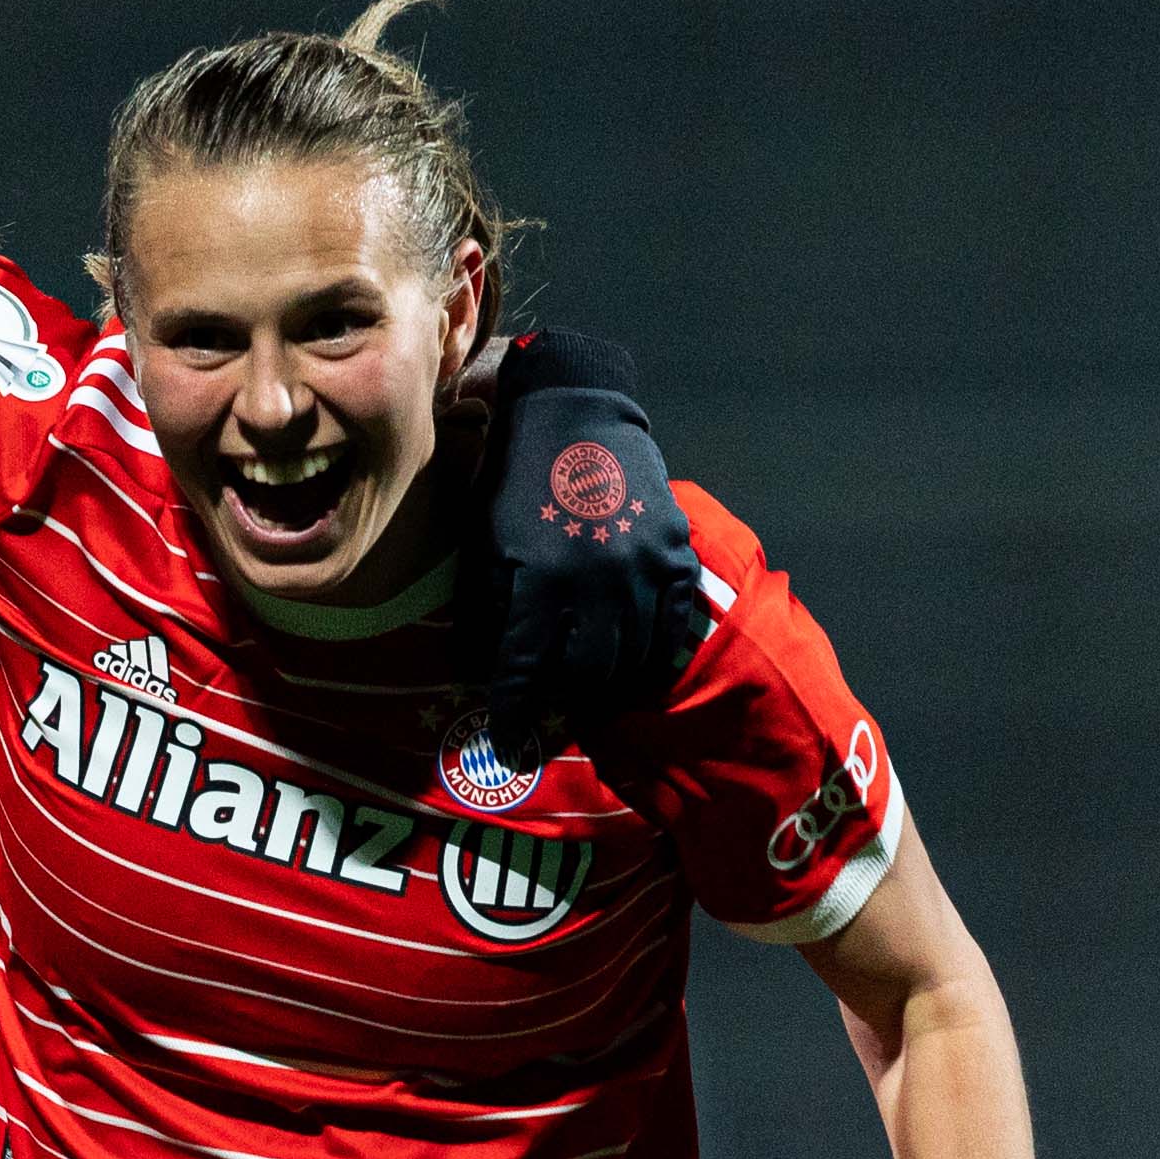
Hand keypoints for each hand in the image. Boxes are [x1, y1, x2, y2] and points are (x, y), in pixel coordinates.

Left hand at [457, 328, 710, 758]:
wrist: (576, 413)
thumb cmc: (517, 479)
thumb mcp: (485, 541)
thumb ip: (488, 608)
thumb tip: (483, 671)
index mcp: (539, 577)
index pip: (526, 668)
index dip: (514, 713)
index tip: (506, 745)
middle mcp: (596, 581)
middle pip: (587, 675)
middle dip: (567, 705)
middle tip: (556, 716)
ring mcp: (642, 568)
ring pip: (634, 659)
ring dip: (612, 689)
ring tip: (595, 699)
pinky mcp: (675, 555)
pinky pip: (673, 628)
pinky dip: (656, 660)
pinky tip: (640, 673)